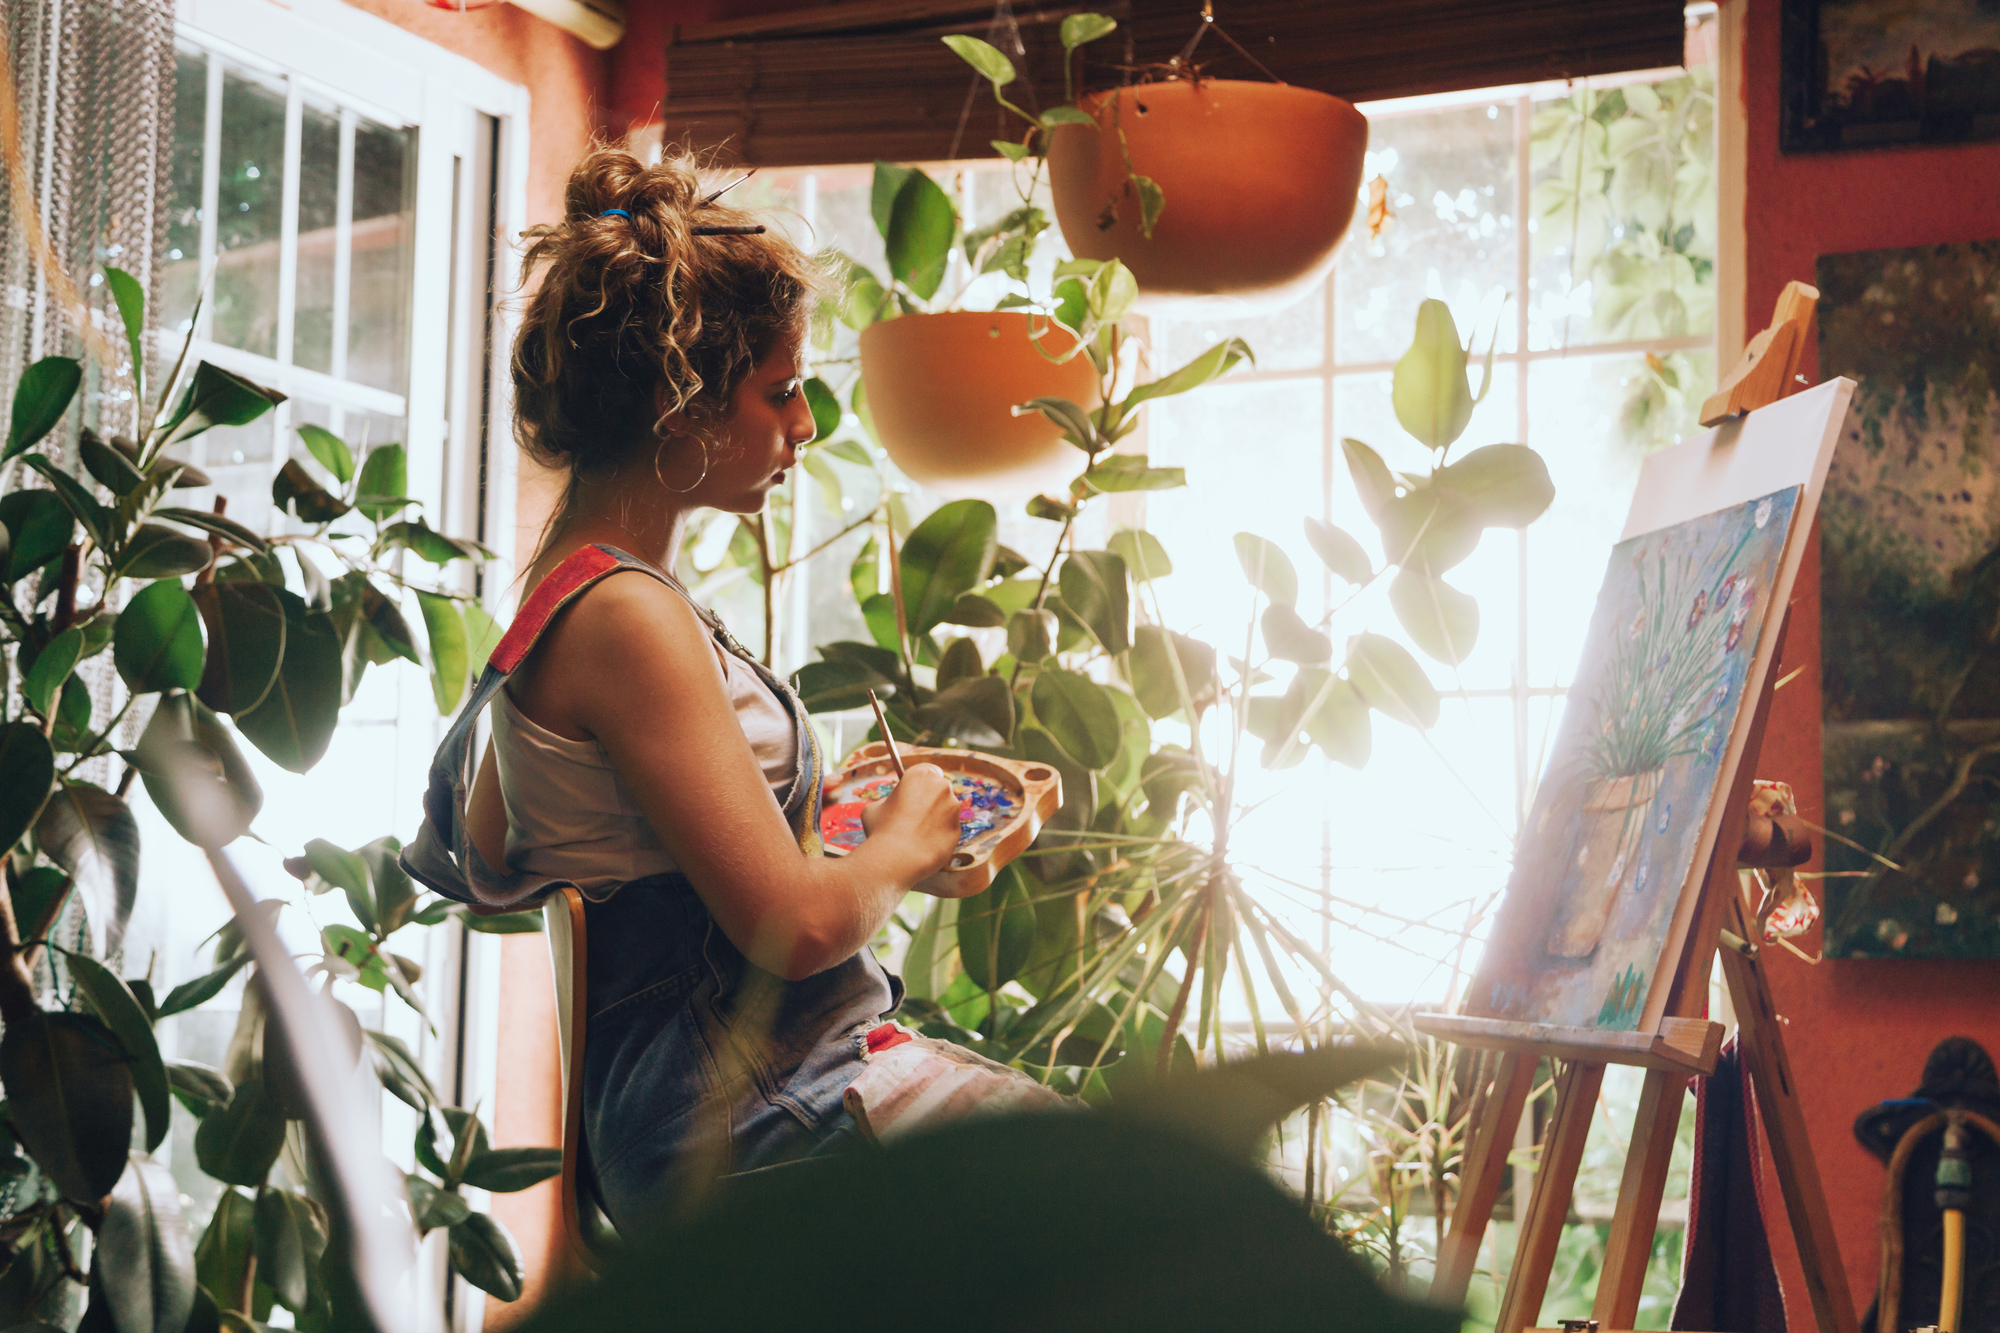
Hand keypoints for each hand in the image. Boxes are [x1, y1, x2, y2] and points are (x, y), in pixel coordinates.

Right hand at [859, 763, 960, 878]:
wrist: (897, 858)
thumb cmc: (881, 830)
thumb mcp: (874, 808)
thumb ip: (888, 802)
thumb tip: (893, 806)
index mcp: (921, 775)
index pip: (927, 771)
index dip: (920, 783)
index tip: (914, 793)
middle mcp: (941, 787)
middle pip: (939, 789)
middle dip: (930, 800)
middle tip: (914, 815)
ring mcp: (953, 808)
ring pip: (946, 810)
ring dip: (936, 818)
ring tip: (916, 835)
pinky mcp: (958, 829)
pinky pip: (948, 830)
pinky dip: (939, 836)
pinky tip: (924, 846)